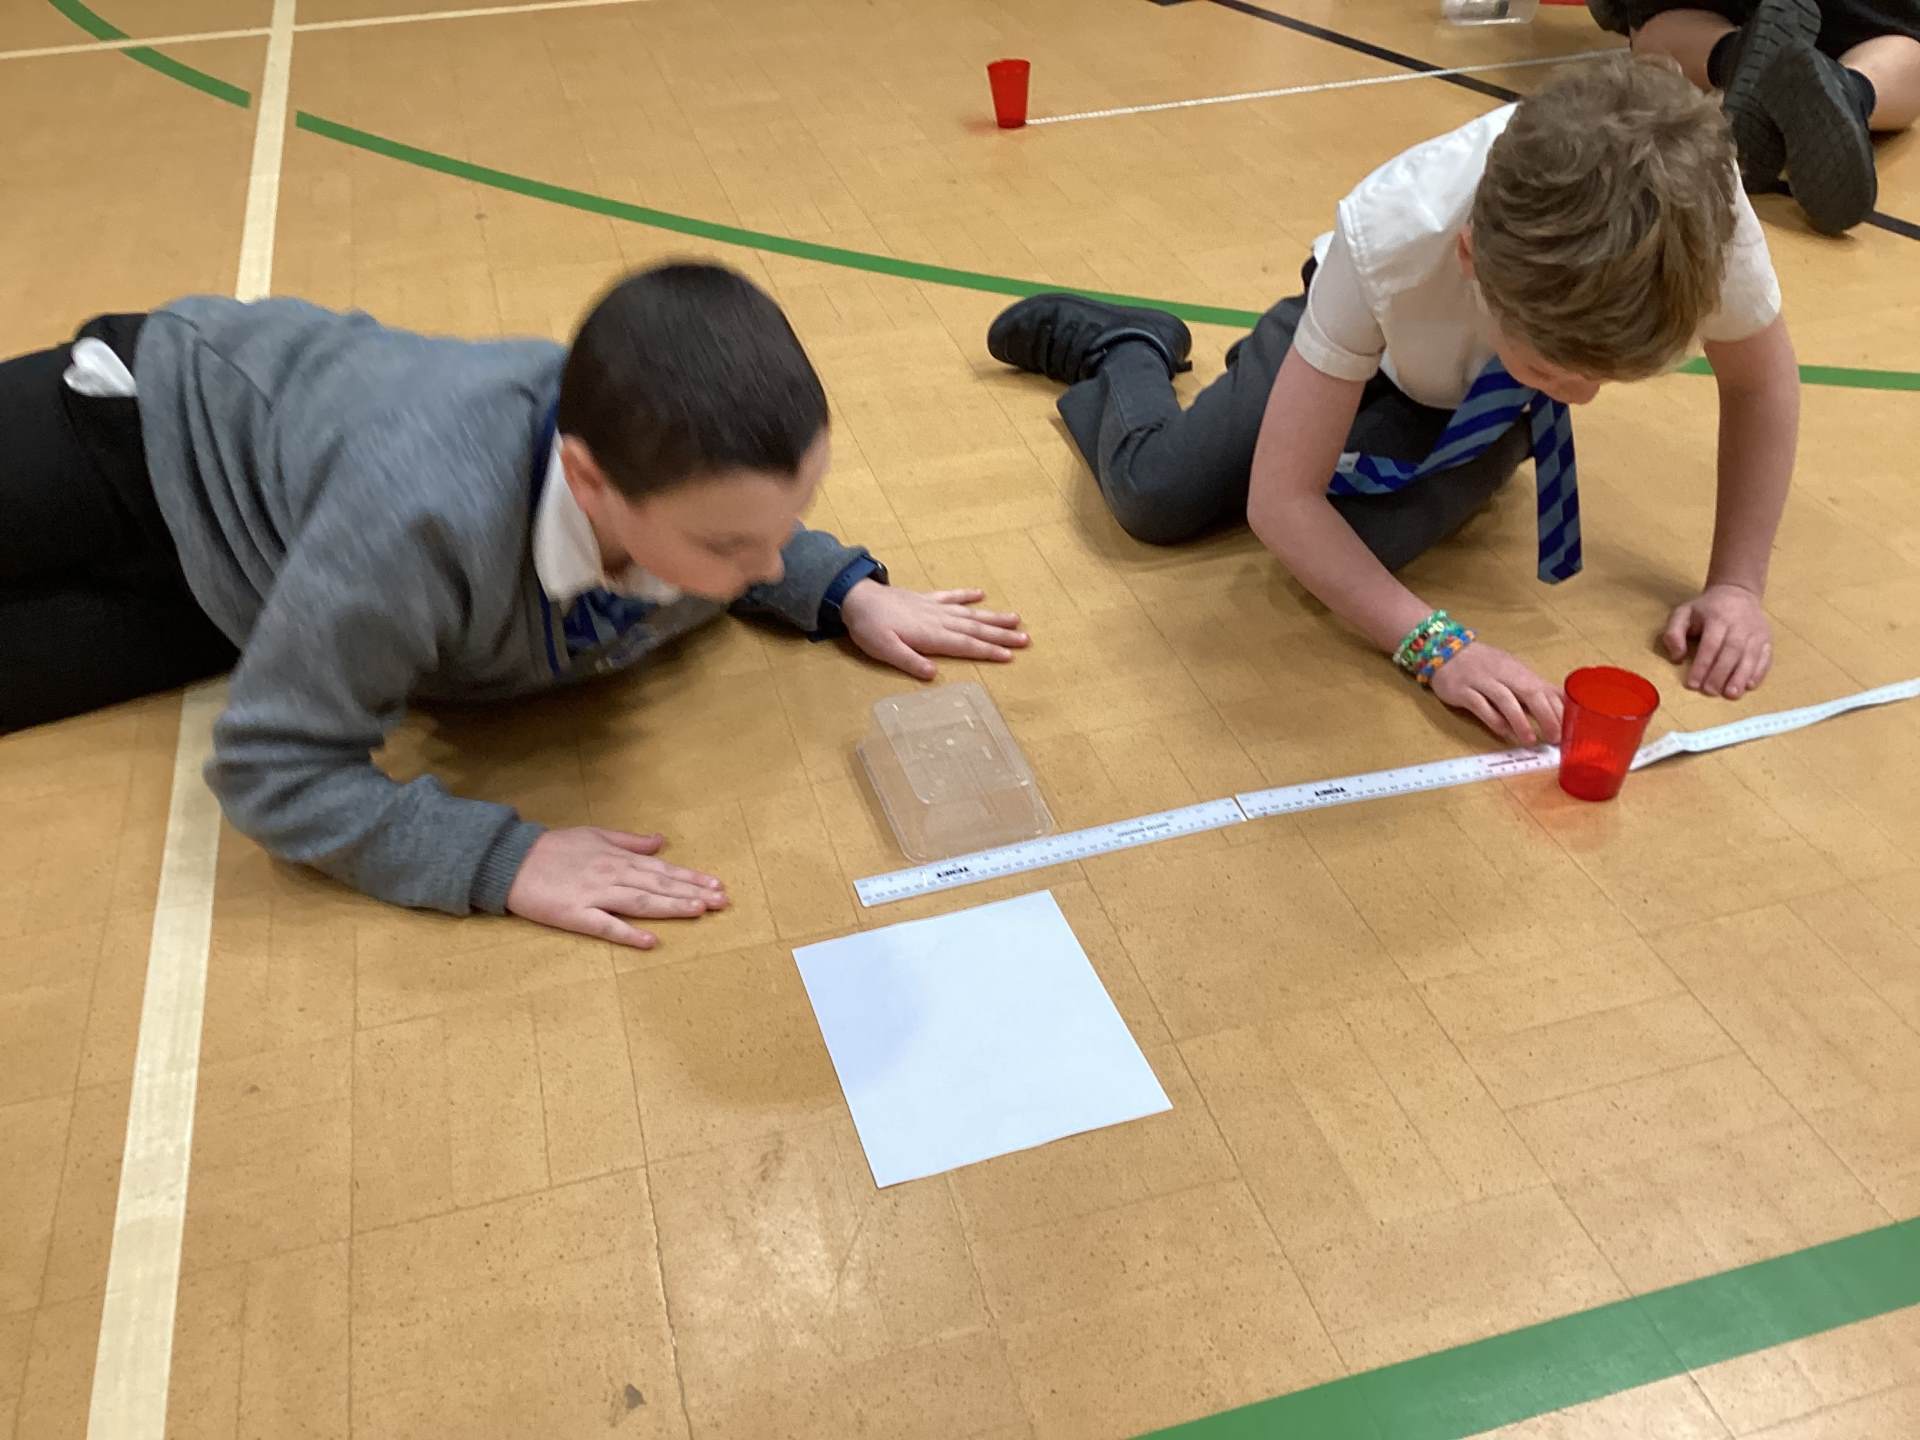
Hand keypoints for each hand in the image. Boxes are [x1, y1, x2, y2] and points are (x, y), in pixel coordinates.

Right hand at [506, 828, 725, 948]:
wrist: (510, 860)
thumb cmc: (553, 848)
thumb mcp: (594, 835)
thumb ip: (629, 841)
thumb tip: (660, 841)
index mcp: (617, 857)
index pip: (662, 868)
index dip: (690, 877)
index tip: (716, 885)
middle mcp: (611, 874)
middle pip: (658, 884)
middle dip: (691, 893)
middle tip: (720, 902)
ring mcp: (594, 895)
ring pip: (639, 902)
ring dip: (670, 907)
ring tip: (697, 912)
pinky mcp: (574, 914)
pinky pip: (605, 926)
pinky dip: (629, 934)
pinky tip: (650, 942)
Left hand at [840, 582, 1029, 679]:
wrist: (856, 598)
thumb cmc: (869, 628)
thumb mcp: (884, 650)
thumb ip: (910, 662)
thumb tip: (934, 675)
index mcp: (931, 635)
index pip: (965, 645)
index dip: (988, 651)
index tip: (1010, 656)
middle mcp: (938, 620)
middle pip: (975, 628)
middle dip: (1001, 635)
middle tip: (1026, 639)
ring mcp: (933, 607)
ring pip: (969, 613)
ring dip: (992, 617)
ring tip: (1016, 619)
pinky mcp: (925, 599)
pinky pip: (951, 596)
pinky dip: (966, 595)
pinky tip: (981, 593)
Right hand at [1427, 641, 1564, 744]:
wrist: (1445, 650)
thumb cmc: (1483, 666)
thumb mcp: (1510, 672)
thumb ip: (1530, 689)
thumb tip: (1557, 711)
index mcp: (1519, 671)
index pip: (1545, 689)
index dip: (1559, 710)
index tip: (1570, 730)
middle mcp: (1503, 674)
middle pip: (1530, 693)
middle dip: (1546, 716)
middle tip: (1554, 738)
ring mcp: (1481, 681)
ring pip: (1505, 700)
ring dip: (1520, 721)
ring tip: (1529, 740)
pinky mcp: (1462, 690)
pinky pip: (1479, 705)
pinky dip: (1493, 719)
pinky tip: (1502, 732)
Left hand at [1662, 583, 1771, 697]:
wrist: (1737, 592)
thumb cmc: (1706, 609)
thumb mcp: (1683, 613)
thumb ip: (1673, 633)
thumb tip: (1677, 657)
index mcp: (1718, 617)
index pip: (1710, 644)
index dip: (1702, 665)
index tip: (1693, 684)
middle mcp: (1740, 625)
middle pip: (1731, 652)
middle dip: (1720, 674)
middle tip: (1710, 691)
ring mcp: (1756, 632)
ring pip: (1750, 656)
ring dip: (1741, 677)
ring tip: (1731, 694)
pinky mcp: (1766, 639)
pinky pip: (1765, 657)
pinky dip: (1759, 672)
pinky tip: (1750, 685)